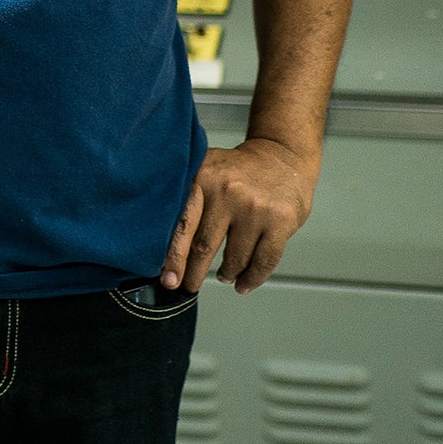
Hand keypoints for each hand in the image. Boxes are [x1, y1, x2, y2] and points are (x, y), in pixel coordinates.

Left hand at [163, 138, 315, 292]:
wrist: (282, 157)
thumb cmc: (236, 171)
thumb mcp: (205, 170)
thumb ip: (185, 198)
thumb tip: (160, 242)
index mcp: (202, 179)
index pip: (182, 224)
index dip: (173, 256)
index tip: (168, 279)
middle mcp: (228, 192)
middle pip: (204, 245)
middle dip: (193, 272)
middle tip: (187, 287)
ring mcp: (255, 208)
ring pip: (235, 258)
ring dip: (226, 273)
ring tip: (222, 276)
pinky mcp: (280, 221)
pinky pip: (263, 261)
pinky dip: (252, 278)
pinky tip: (243, 284)